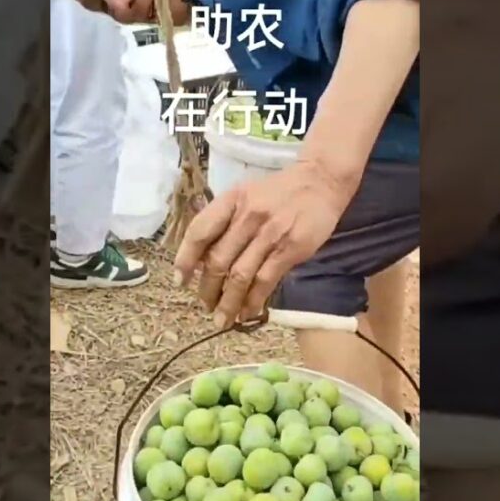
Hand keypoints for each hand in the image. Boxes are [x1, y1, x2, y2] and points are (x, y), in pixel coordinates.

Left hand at [173, 159, 354, 327]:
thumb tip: (203, 260)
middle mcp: (247, 216)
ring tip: (223, 319)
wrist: (320, 181)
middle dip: (208, 290)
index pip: (199, 232)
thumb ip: (226, 223)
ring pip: (240, 276)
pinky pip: (265, 280)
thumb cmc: (278, 192)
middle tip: (205, 306)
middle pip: (218, 260)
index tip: (179, 281)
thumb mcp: (246, 196)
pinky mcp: (291, 249)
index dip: (185, 259)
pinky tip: (248, 312)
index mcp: (231, 200)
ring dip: (228, 302)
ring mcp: (270, 233)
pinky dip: (253, 301)